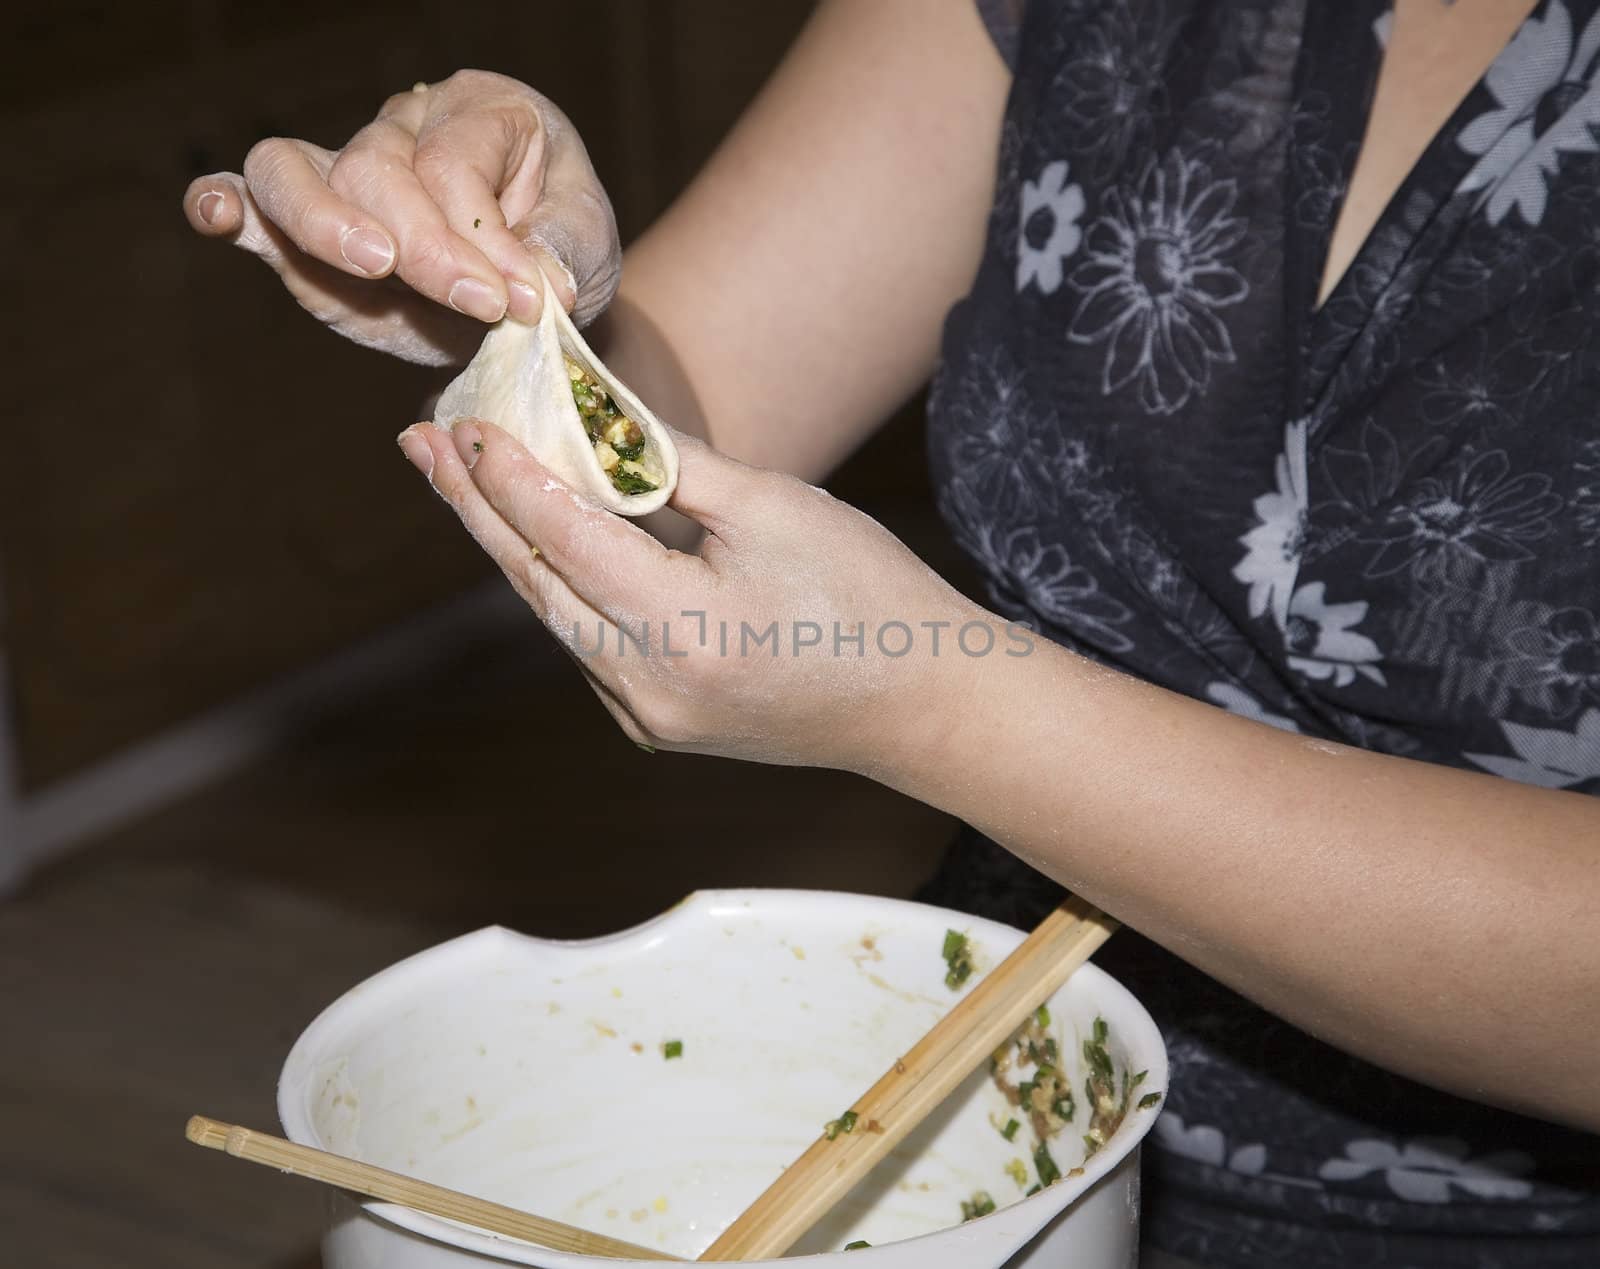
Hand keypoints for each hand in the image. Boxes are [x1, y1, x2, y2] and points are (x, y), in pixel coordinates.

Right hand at [183, 70, 620, 366]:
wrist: (531, 306)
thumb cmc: (562, 254)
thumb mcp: (587, 245)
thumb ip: (561, 253)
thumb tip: (537, 283)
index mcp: (483, 111)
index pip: (456, 163)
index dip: (487, 238)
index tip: (526, 303)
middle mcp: (406, 125)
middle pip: (378, 169)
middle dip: (428, 248)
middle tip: (481, 309)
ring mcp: (345, 168)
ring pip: (297, 171)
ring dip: (327, 224)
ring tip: (374, 265)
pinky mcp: (304, 228)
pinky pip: (251, 197)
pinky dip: (224, 204)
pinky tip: (216, 215)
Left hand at [395, 419, 1013, 772]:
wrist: (920, 703)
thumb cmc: (867, 596)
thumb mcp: (776, 509)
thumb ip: (675, 469)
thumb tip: (600, 426)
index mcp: (678, 630)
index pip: (564, 538)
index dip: (507, 476)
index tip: (462, 421)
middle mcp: (646, 687)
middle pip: (537, 583)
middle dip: (476, 509)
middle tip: (420, 445)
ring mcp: (648, 716)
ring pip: (558, 618)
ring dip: (514, 548)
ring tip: (465, 483)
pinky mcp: (659, 724)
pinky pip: (590, 646)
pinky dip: (563, 589)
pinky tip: (543, 543)